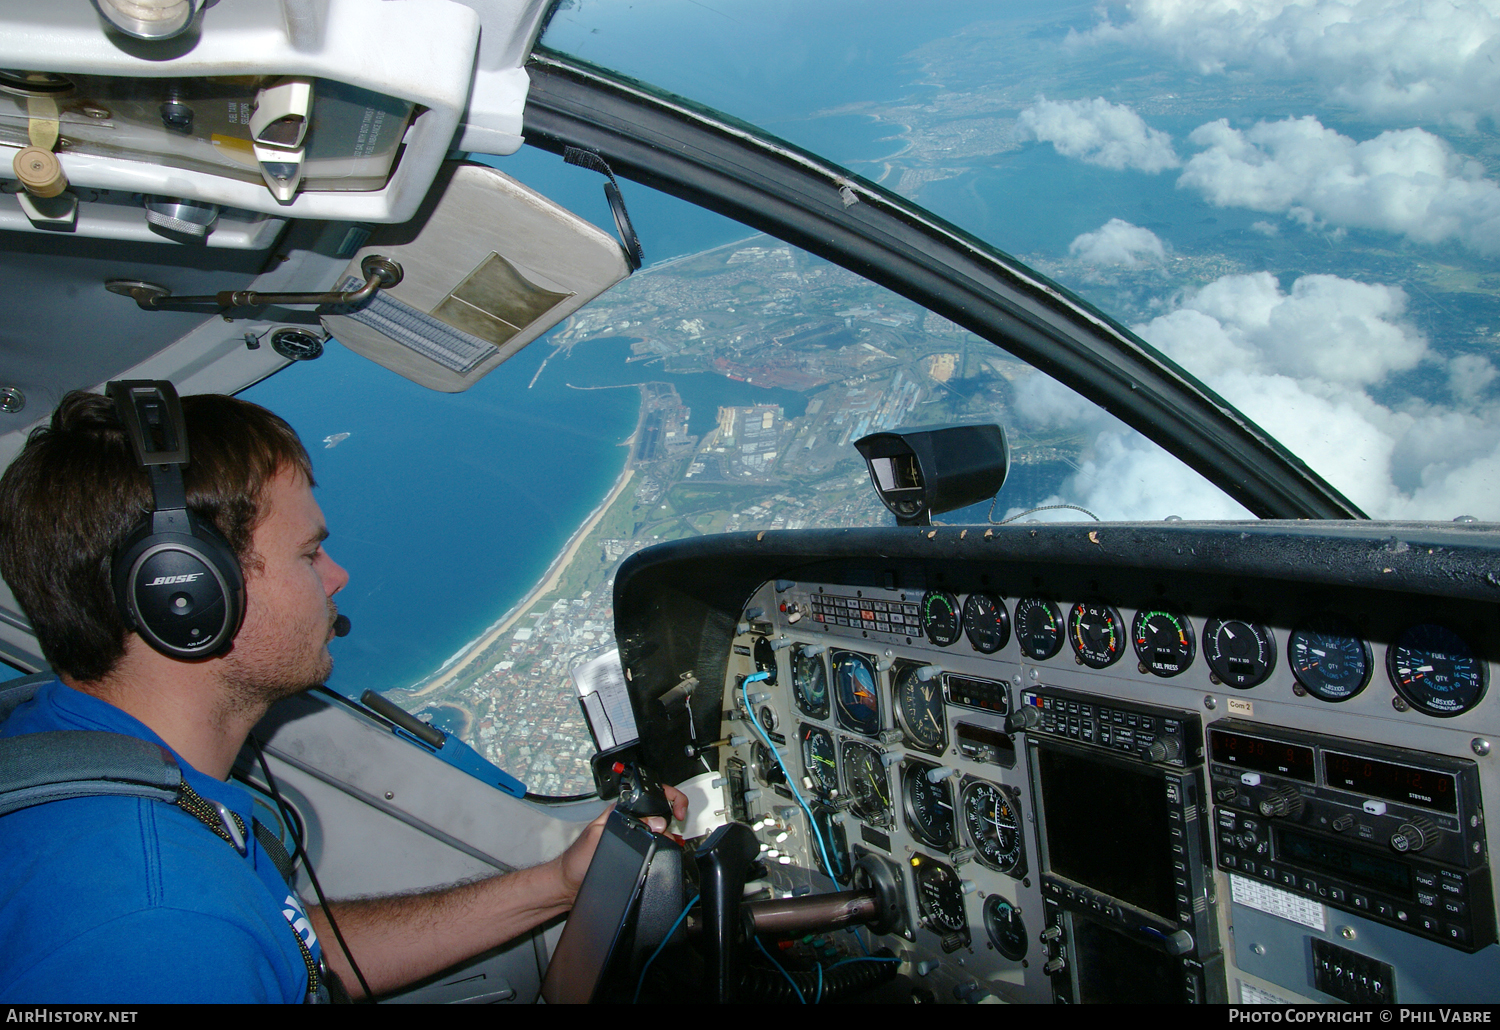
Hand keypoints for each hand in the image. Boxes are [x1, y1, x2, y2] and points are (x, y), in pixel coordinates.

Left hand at [557, 784, 689, 897]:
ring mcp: (632, 837)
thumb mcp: (599, 836)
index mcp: (619, 812)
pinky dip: (662, 848)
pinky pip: (654, 846)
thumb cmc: (577, 860)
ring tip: (672, 841)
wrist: (570, 885)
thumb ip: (625, 826)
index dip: (668, 799)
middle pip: (658, 812)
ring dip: (668, 835)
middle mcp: (627, 822)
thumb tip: (655, 822)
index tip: (677, 811)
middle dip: (672, 818)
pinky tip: (664, 852)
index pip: (648, 796)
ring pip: (659, 830)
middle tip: (677, 827)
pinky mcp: (634, 852)